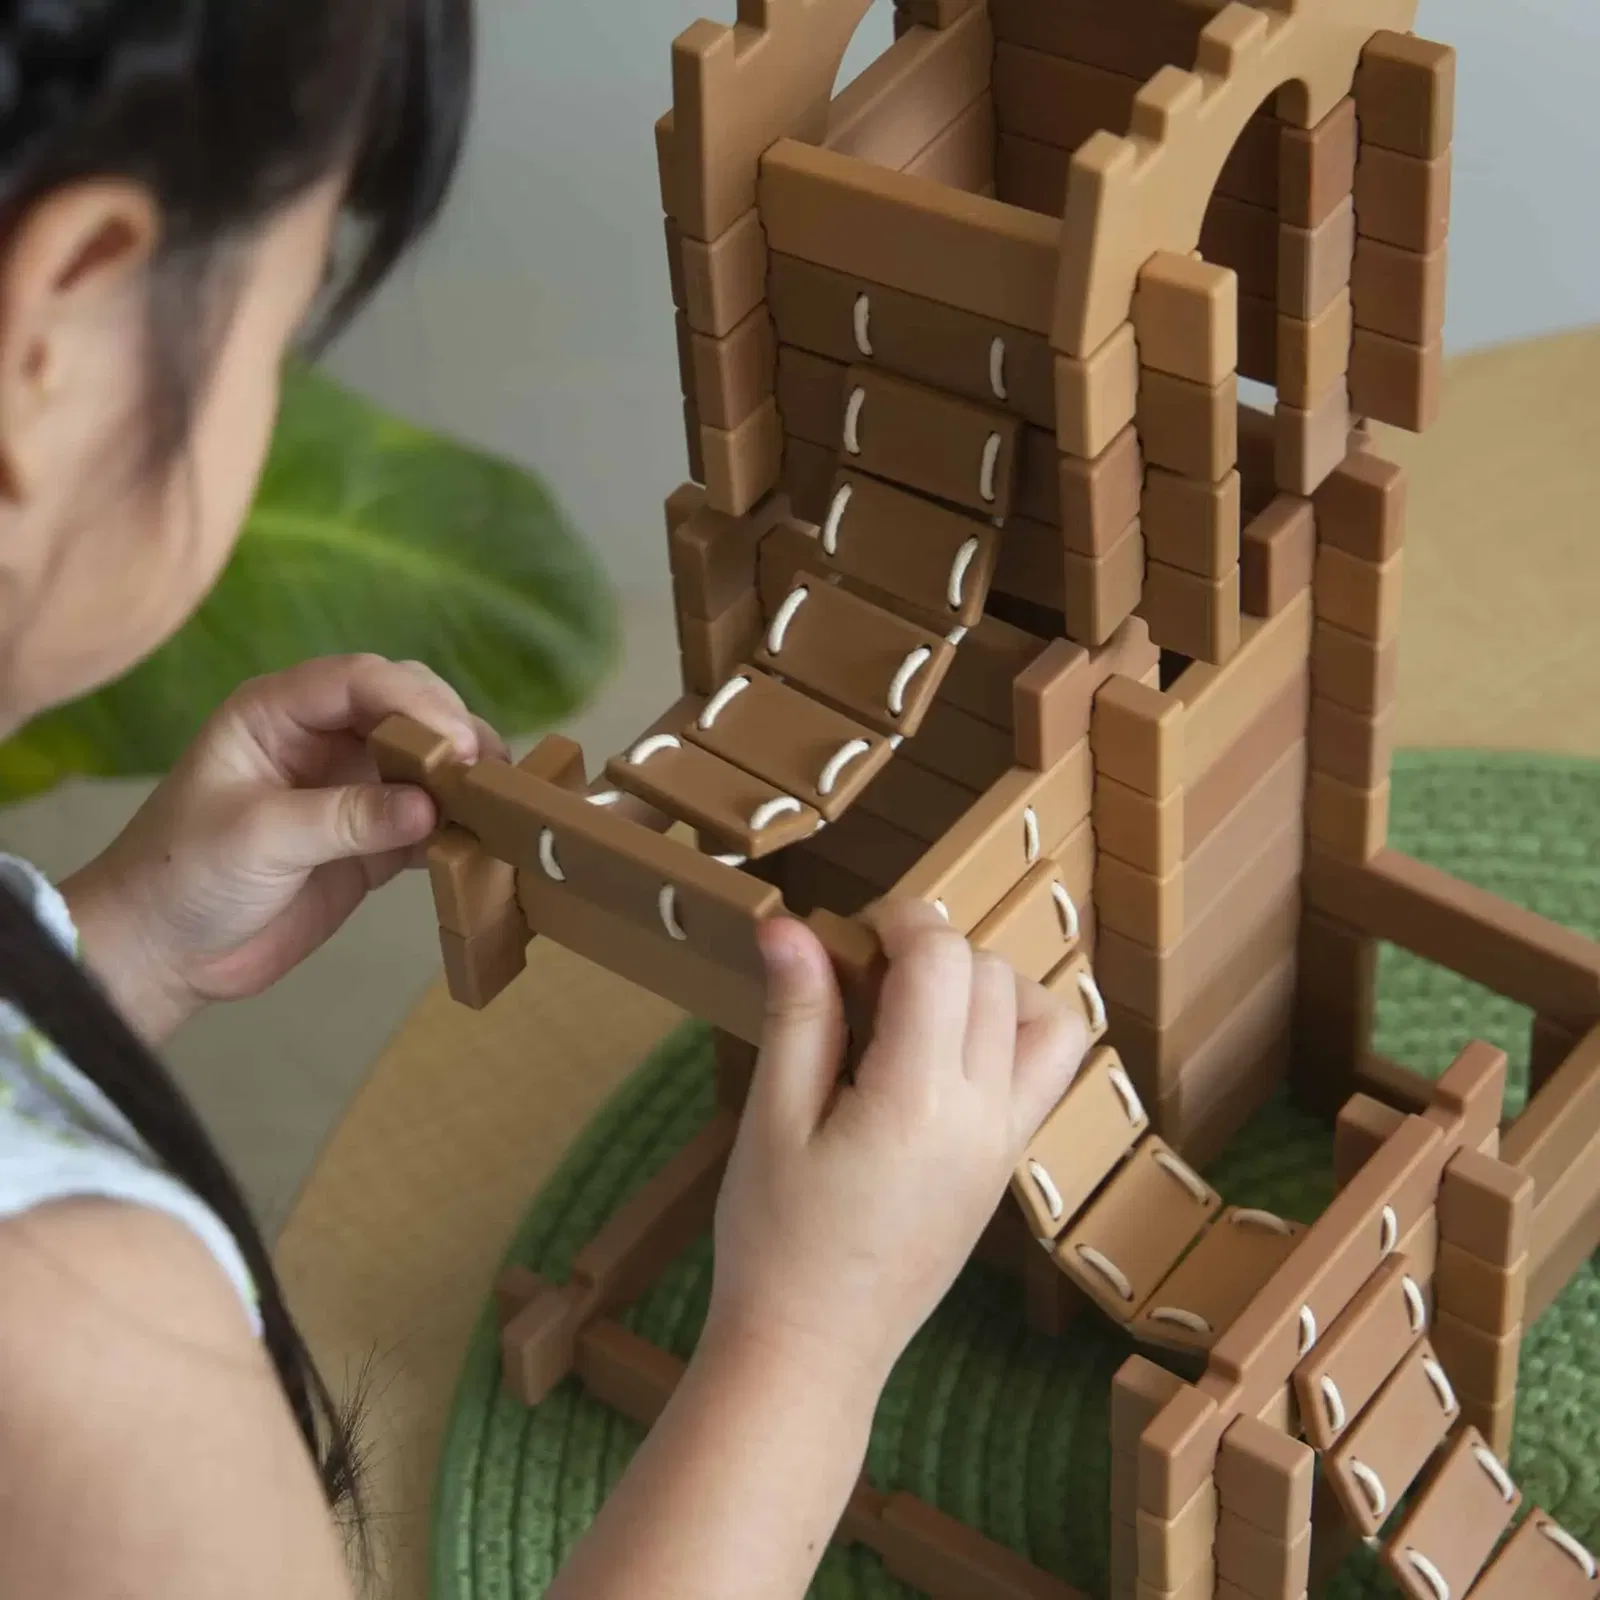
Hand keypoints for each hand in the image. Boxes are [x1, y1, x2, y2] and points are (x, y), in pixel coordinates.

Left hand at [61, 654, 505, 1042]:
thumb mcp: (259, 837)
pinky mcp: (370, 842)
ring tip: (499, 802)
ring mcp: (349, 789)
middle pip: (404, 707)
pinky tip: (483, 839)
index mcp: (278, 714)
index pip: (361, 681)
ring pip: (424, 761)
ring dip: (463, 777)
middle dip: (450, 730)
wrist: (162, 954)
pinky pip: (426, 821)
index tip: (458, 745)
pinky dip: (457, 827)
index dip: (416, 702)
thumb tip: (431, 809)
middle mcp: (321, 739)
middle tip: (487, 771)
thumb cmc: (183, 876)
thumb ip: (347, 818)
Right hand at [705, 900, 1089, 1393]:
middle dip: (933, 949)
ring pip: (1044, 1019)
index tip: (848, 931)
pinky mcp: (1006, 1168)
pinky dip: (1015, 1034)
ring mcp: (1005, 1144)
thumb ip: (798, 1015)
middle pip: (994, 976)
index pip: (942, 958)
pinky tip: (945, 1050)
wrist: (813, 1351)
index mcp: (918, 1098)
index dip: (899, 919)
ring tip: (916, 1005)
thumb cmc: (775, 1241)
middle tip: (863, 973)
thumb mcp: (772, 1120)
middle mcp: (982, 1115)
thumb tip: (790, 924)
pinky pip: (1047, 1073)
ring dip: (988, 986)